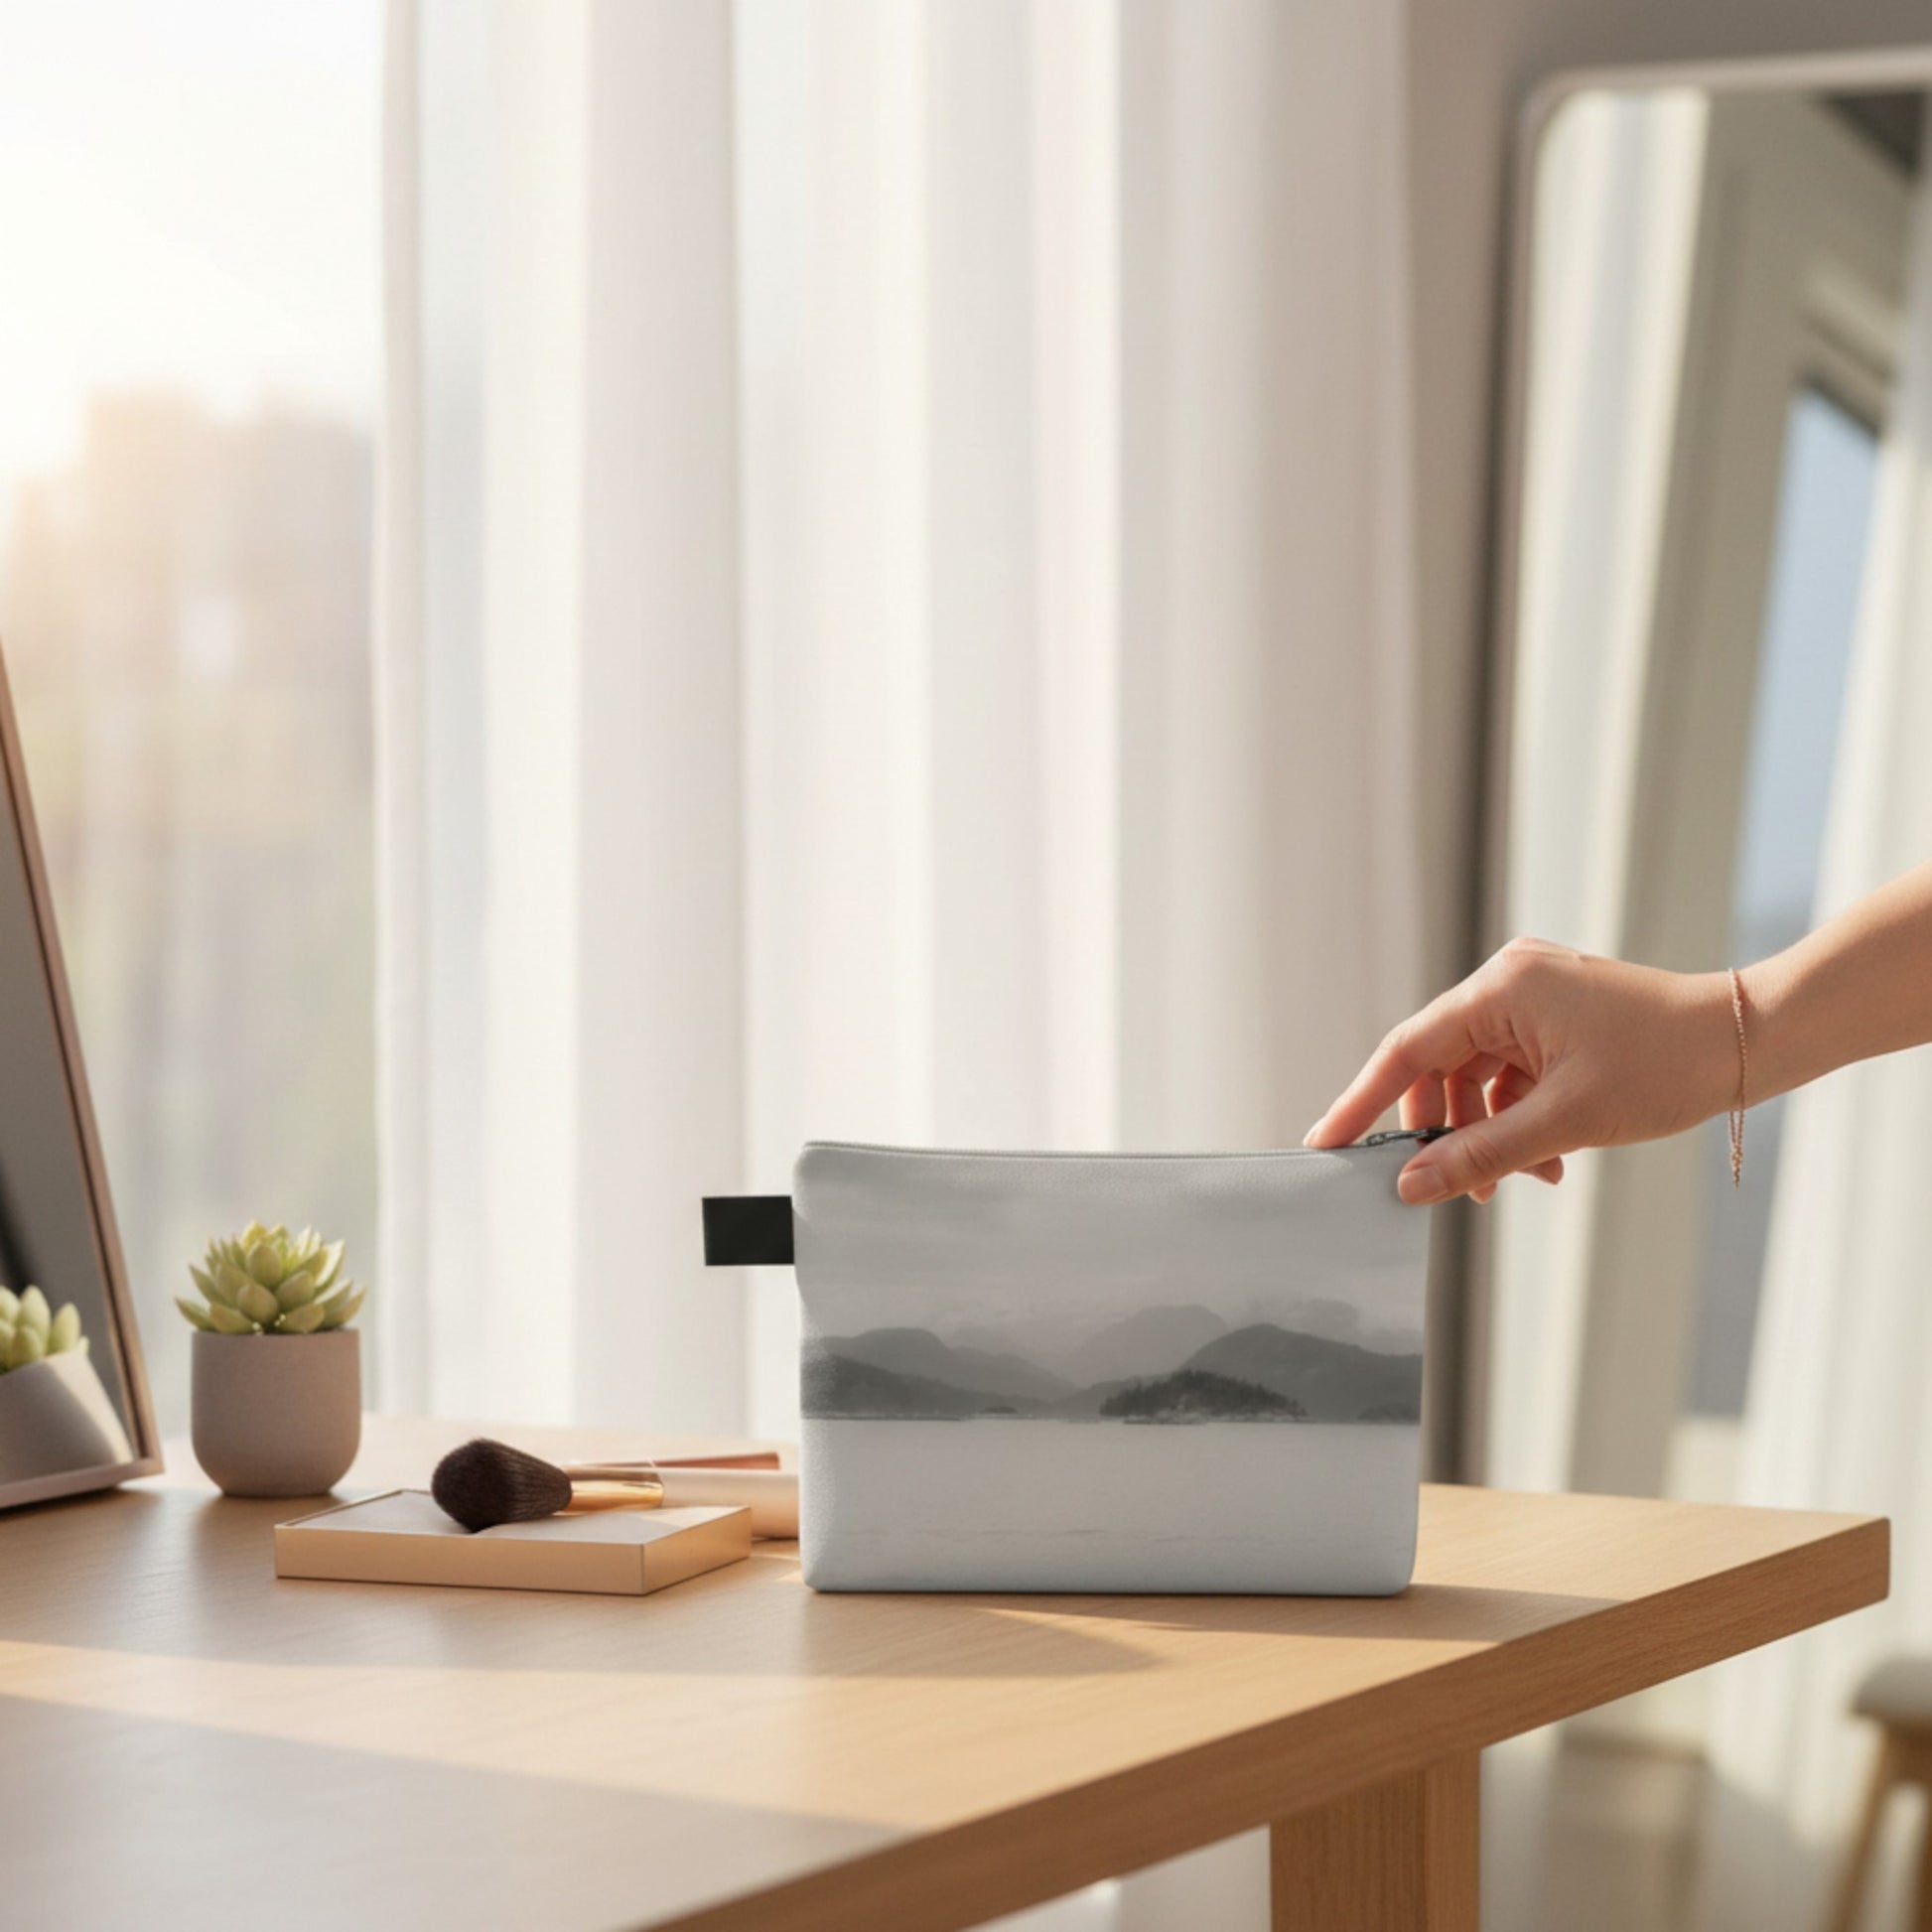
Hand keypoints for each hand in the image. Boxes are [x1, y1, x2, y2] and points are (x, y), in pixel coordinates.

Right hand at [1304, 937, 1740, 1205]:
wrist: (1748, 1041)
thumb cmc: (1665, 1065)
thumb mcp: (1565, 1123)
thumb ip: (1480, 1155)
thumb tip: (1413, 1186)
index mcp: (1501, 989)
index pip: (1406, 1050)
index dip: (1362, 1102)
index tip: (1326, 1143)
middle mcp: (1508, 983)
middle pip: (1439, 1067)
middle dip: (1447, 1131)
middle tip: (1454, 1188)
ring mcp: (1533, 999)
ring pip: (1476, 1077)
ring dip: (1488, 1133)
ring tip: (1523, 1179)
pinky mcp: (1556, 1018)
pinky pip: (1510, 1074)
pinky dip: (1518, 1118)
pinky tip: (1548, 1160)